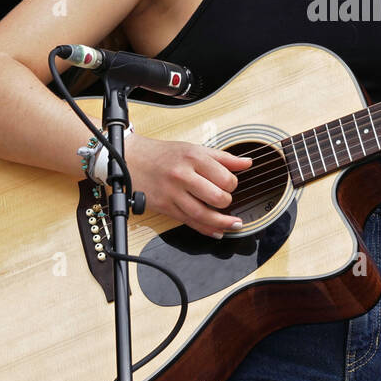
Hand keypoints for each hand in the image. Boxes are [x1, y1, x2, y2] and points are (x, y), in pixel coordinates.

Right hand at [126, 137, 252, 238]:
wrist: (132, 160)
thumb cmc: (165, 154)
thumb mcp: (194, 149)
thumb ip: (224, 158)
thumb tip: (247, 163)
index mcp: (194, 158)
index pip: (225, 178)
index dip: (232, 184)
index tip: (229, 184)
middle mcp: (183, 176)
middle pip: (217, 197)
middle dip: (227, 202)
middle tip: (226, 199)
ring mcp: (173, 194)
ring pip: (203, 214)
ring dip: (222, 223)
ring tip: (234, 224)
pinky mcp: (166, 207)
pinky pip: (189, 222)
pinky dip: (206, 229)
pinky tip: (217, 231)